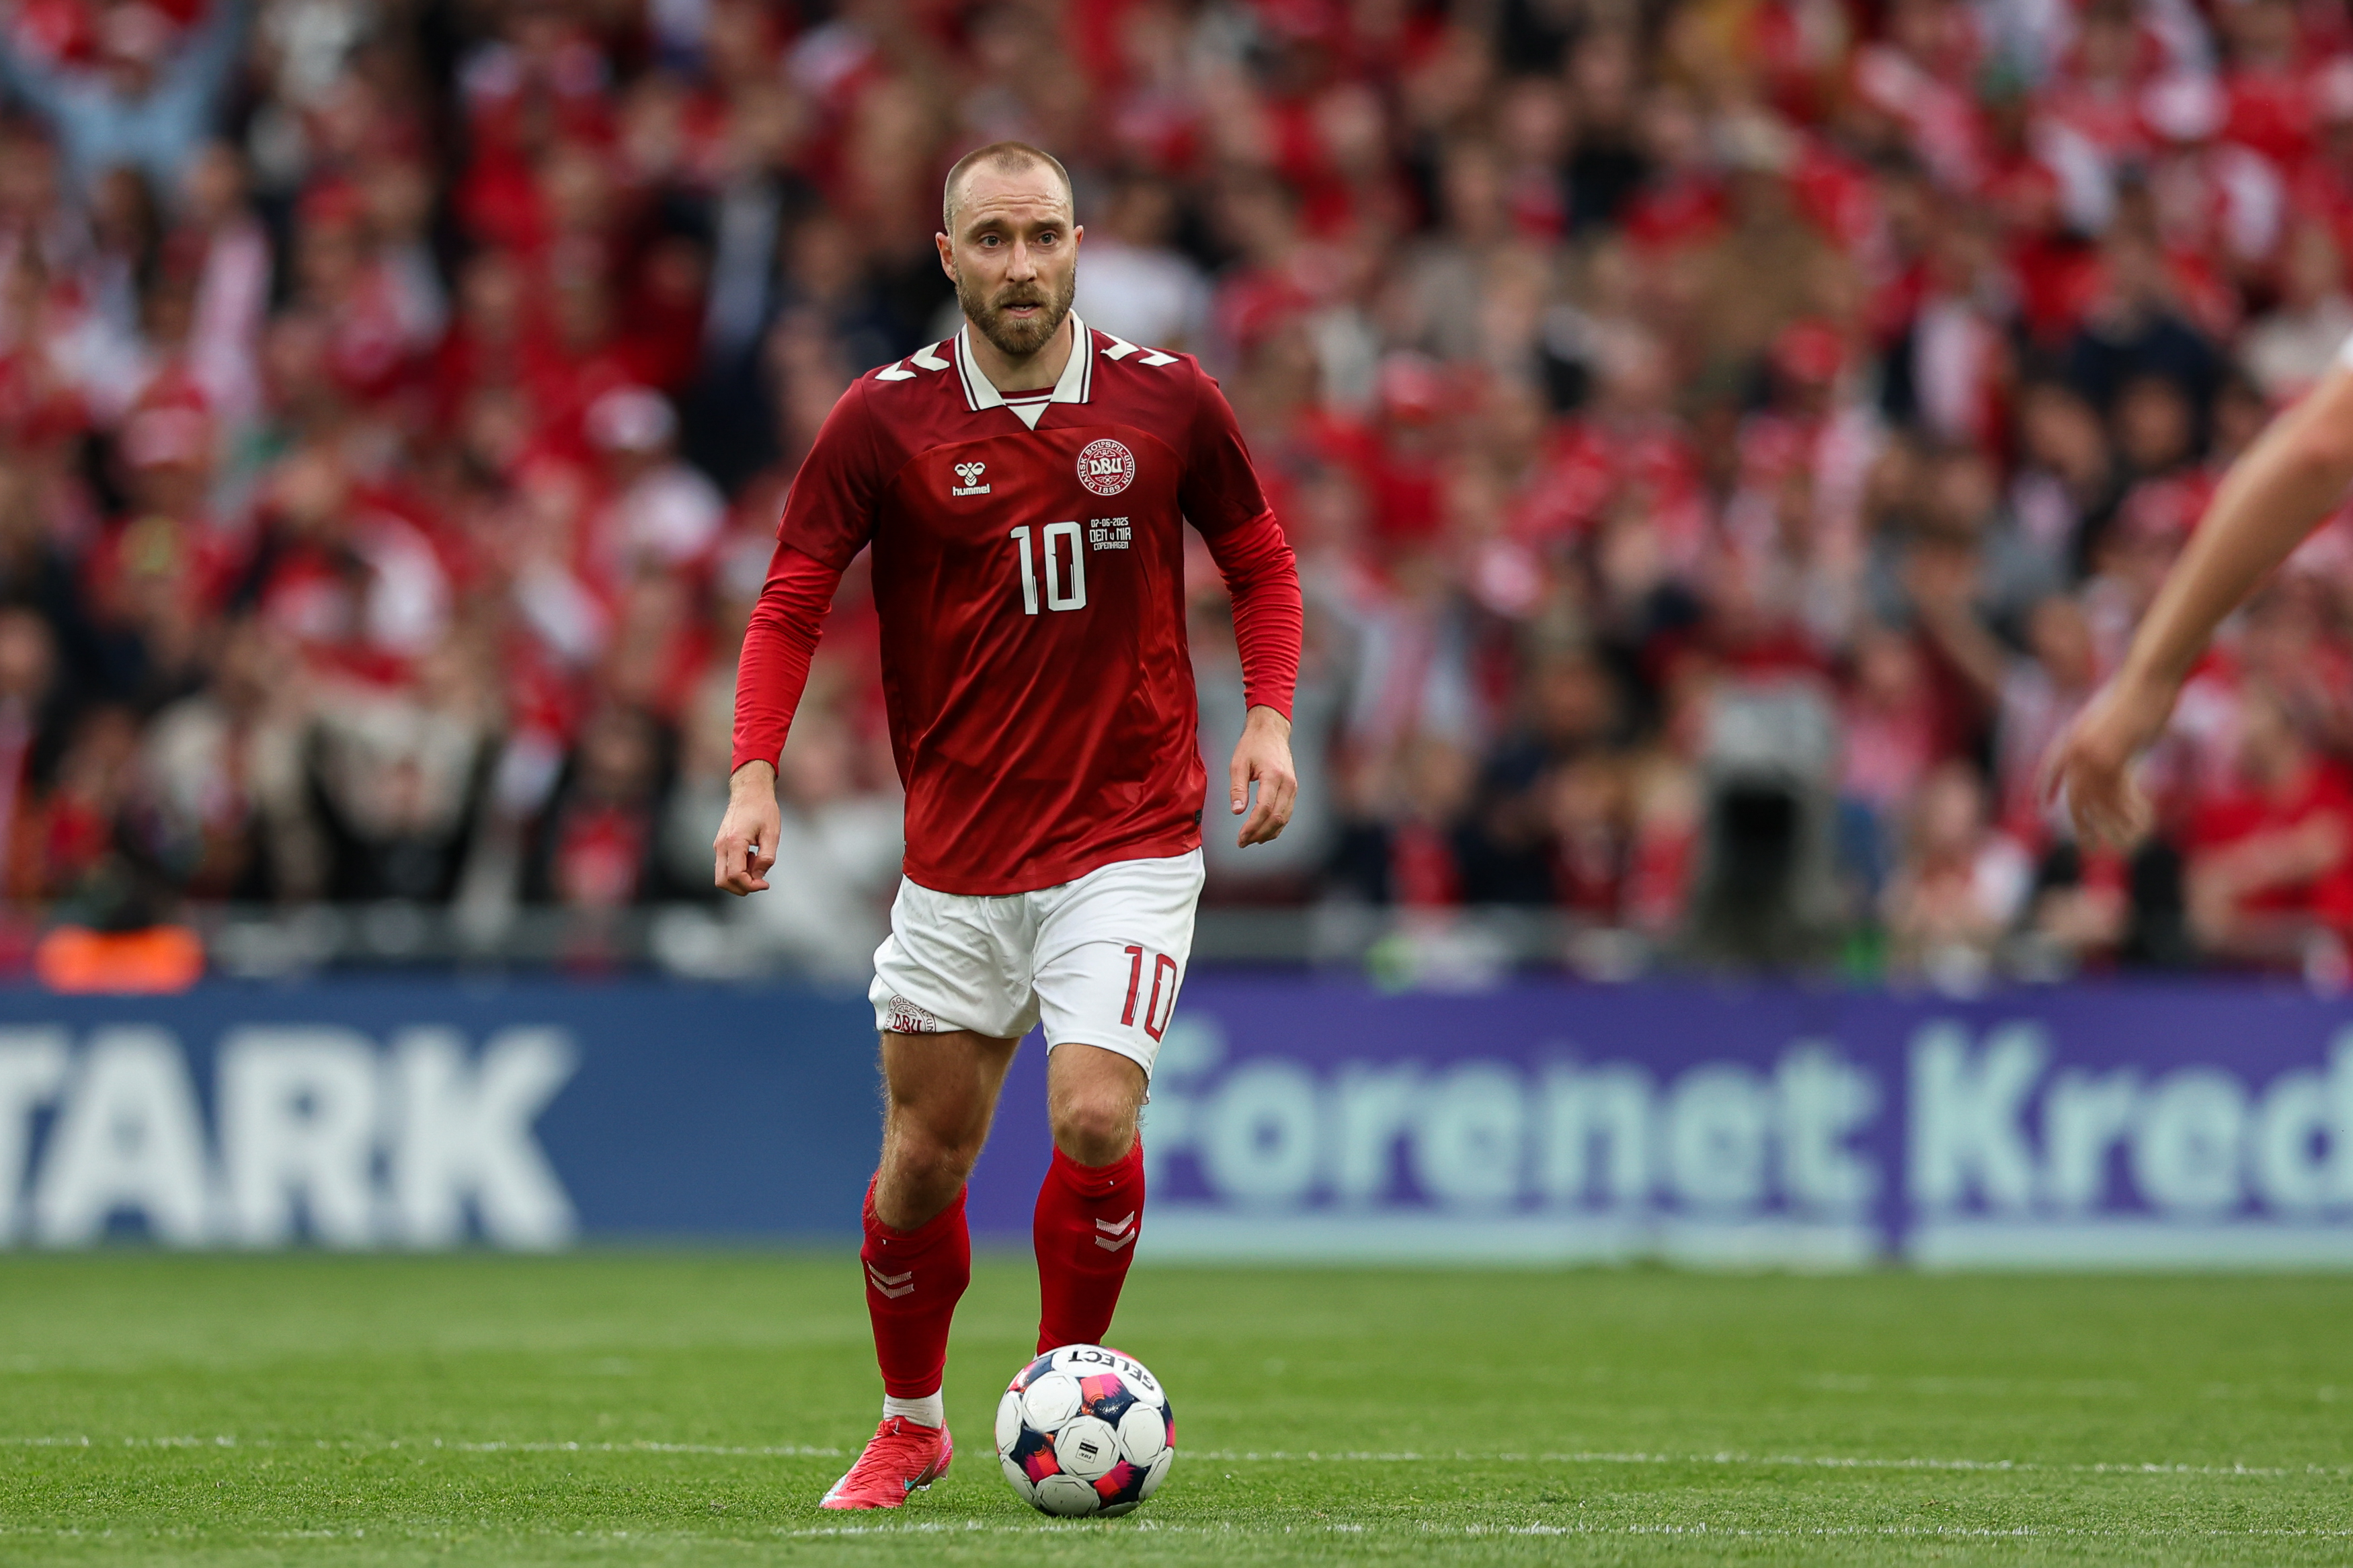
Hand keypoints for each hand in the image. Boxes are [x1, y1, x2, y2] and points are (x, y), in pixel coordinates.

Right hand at [713, 761, 781, 893]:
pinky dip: (737, 869)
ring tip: (757, 861)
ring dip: (740, 878)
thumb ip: (766, 858)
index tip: (765, 884)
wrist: (750, 791)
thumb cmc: (763, 809)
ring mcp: (718, 845)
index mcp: (734, 842)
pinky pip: (724, 866)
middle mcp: (721, 845)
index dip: (751, 885)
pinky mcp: (720, 845)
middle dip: (742, 888)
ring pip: (721, 876)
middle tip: (760, 880)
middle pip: (722, 881)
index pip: (735, 876)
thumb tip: (759, 877)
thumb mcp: (772, 834)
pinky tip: (751, 856)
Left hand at [1228, 705, 1297, 847]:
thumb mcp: (1238, 763)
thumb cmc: (1253, 745)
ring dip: (1268, 833)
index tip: (1240, 837)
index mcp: (1273, 776)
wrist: (1271, 731)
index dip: (1252, 826)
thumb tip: (1237, 812)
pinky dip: (1276, 826)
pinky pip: (1287, 813)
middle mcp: (1288, 783)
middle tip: (1242, 842)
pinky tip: (1264, 833)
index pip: (1265, 809)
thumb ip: (1238, 788)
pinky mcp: (1293, 790)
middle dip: (1259, 834)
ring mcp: (1293, 787)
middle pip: (1276, 818)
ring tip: (1250, 840)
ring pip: (1284, 819)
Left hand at [2040, 667, 2179, 847]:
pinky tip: (2143, 820)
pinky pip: (2118, 795)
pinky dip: (2130, 810)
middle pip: (2075, 797)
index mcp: (2072, 735)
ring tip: (2124, 841)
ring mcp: (2093, 755)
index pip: (2051, 767)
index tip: (2042, 806)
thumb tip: (2107, 760)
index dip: (2046, 787)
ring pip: (2098, 802)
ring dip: (2113, 824)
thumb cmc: (2136, 696)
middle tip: (2089, 845)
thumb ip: (2101, 741)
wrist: (2147, 681)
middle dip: (2081, 824)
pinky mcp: (2114, 759)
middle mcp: (2077, 749)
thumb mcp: (2110, 720)